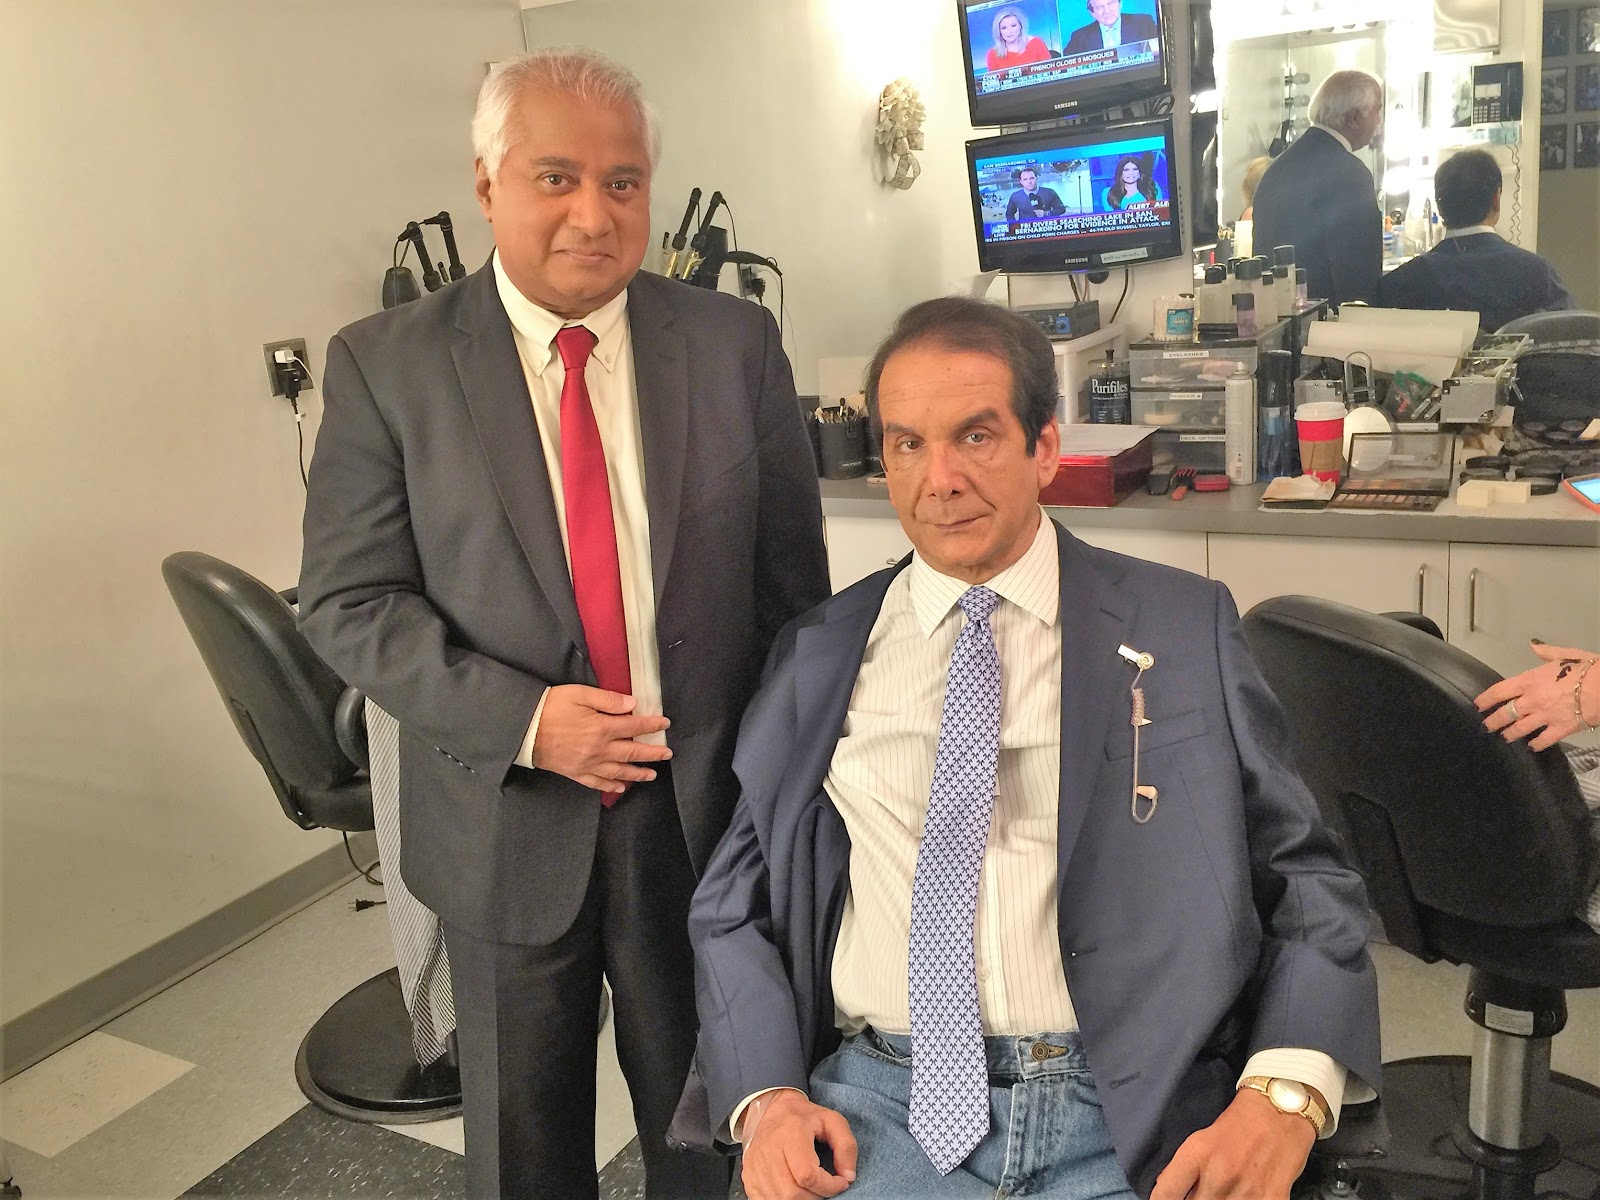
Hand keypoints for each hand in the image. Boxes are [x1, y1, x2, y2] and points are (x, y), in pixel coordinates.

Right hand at [530, 685, 671, 791]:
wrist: (524, 730)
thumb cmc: (551, 708)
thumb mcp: (580, 695)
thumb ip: (608, 699)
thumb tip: (632, 704)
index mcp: (602, 728)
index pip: (634, 726)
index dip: (651, 725)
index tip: (665, 724)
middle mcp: (599, 749)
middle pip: (632, 752)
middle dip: (652, 753)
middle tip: (667, 754)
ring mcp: (588, 764)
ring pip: (619, 772)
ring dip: (638, 773)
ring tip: (652, 774)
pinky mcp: (575, 773)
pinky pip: (597, 783)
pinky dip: (611, 787)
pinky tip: (621, 788)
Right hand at [741, 1090, 857, 1199]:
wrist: (770, 1110)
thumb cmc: (803, 1117)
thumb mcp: (832, 1121)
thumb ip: (846, 1146)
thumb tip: (848, 1176)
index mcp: (791, 1133)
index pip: (808, 1175)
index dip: (829, 1186)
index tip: (840, 1182)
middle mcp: (769, 1151)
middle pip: (792, 1194)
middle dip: (816, 1197)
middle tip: (825, 1187)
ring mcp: (755, 1167)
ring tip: (811, 1190)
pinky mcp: (748, 1177)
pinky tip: (795, 1192)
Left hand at [1150, 1089, 1315, 1199]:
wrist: (1280, 1111)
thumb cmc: (1239, 1124)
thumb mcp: (1202, 1139)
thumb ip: (1185, 1168)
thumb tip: (1167, 1192)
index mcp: (1197, 1154)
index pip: (1166, 1193)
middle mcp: (1219, 1174)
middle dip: (1195, 1199)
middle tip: (1202, 1191)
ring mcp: (1246, 1191)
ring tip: (1222, 1192)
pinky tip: (1243, 1197)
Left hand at [1475, 642, 1598, 751]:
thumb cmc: (1587, 669)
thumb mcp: (1565, 655)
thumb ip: (1546, 653)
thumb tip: (1534, 645)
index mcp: (1530, 681)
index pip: (1500, 691)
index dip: (1486, 699)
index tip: (1479, 705)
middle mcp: (1532, 700)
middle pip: (1506, 713)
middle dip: (1493, 720)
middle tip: (1487, 725)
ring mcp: (1545, 716)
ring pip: (1520, 729)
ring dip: (1510, 734)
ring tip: (1504, 737)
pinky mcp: (1561, 729)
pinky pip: (1543, 740)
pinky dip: (1536, 744)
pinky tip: (1531, 746)